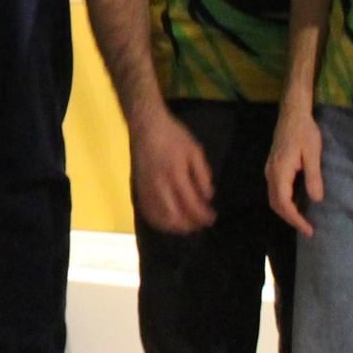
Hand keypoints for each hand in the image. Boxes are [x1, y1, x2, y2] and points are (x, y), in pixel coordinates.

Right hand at [129, 105, 215, 232]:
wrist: (146, 125)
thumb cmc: (173, 136)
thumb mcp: (195, 151)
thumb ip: (203, 175)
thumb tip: (207, 197)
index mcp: (176, 175)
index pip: (191, 205)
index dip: (203, 216)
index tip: (212, 218)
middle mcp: (160, 186)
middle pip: (175, 217)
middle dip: (191, 225)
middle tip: (201, 223)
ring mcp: (147, 189)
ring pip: (160, 218)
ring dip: (175, 227)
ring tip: (187, 225)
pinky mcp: (139, 188)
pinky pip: (148, 212)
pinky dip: (159, 222)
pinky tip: (169, 222)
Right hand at [265, 104, 323, 236]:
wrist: (292, 113)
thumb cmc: (304, 131)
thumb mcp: (313, 153)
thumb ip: (313, 176)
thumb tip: (316, 199)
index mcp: (280, 170)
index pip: (283, 202)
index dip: (295, 218)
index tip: (308, 229)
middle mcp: (271, 172)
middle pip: (275, 203)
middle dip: (290, 218)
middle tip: (307, 229)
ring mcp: (270, 169)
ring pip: (273, 198)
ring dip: (286, 211)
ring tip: (302, 220)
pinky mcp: (273, 166)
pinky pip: (275, 190)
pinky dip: (283, 202)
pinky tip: (296, 204)